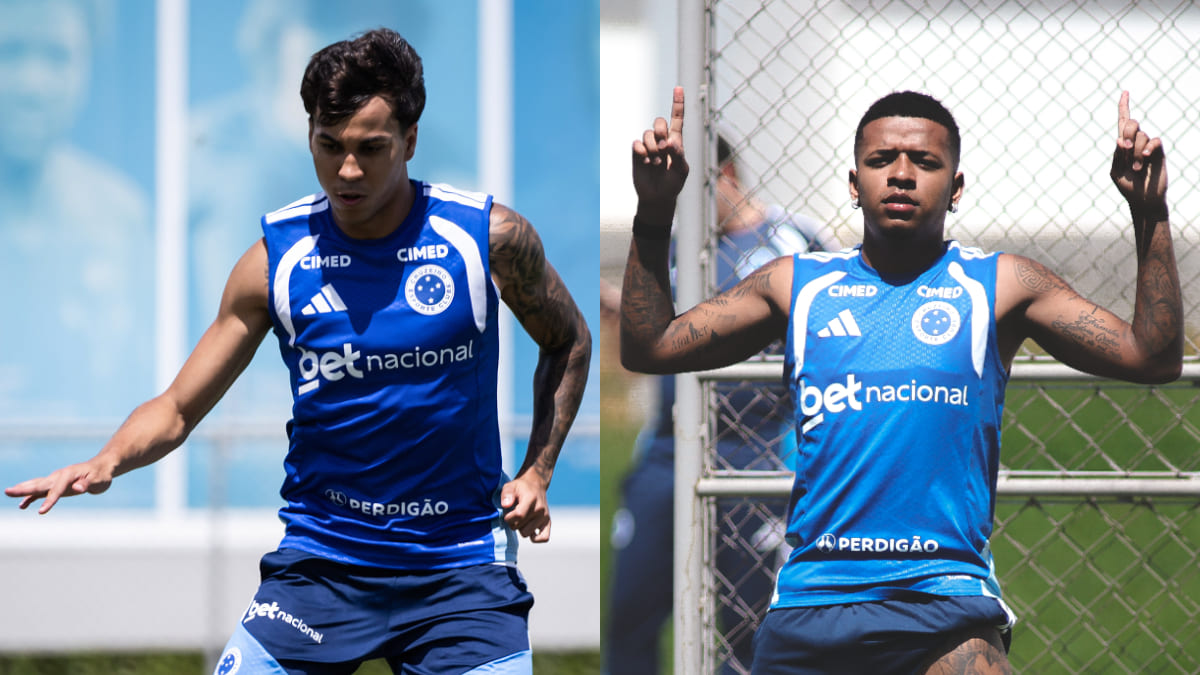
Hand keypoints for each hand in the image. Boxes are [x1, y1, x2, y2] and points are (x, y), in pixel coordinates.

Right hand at [4, 458, 114, 513]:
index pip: (57, 489)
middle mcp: (59, 476)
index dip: (49, 500)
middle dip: (24, 489)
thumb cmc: (101, 475)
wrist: (101, 468)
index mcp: (69, 474)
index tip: (41, 512)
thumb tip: (78, 488)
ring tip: (8, 493)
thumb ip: (87, 484)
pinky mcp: (56, 485)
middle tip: (7, 491)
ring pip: (36, 485)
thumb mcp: (99, 480)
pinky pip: (41, 491)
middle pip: (39, 484)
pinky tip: (22, 505)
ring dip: (23, 490)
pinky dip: (31, 497)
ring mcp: (56, 479)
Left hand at [500, 471, 551, 542]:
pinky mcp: (548, 522)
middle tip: (514, 514)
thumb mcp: (510, 486)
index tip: (507, 513)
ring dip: (521, 528)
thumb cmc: (520, 487)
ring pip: (526, 533)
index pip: (519, 515)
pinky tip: (530, 531)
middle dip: (513, 523)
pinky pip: (544, 538)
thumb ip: (506, 494)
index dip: (509, 517)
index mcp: (531, 499)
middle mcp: (540, 509)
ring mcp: (545, 517)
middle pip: (520, 527)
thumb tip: (506, 505)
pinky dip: (536, 538)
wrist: (535, 485)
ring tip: (521, 519)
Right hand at [632, 86, 689, 225]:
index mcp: (676, 141)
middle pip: (660, 122)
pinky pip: (637, 144)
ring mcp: (648, 146)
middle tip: (663, 149)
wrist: (657, 197)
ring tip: (656, 163)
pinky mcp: (637, 152)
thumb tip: (670, 142)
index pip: (677, 118)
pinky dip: (642, 153)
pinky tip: (646, 163)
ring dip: (652, 148)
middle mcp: (661, 140)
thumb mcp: (682, 171)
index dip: (677, 103)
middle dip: (661, 132)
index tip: (679, 88)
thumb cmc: (673, 183)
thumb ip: (679, 154)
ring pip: (647, 134)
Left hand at [1111, 91, 1167, 212]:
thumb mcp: (1116, 172)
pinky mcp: (1158, 151)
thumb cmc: (1127, 186)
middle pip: (1131, 123)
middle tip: (1125, 147)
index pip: (1122, 122)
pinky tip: (1145, 157)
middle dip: (1127, 132)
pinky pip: (1154, 140)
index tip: (1125, 92)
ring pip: (1141, 135)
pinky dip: (1147, 147)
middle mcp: (1135, 142)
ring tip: (1135, 168)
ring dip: (1135, 152)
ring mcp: (1148, 146)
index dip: (1124, 106)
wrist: (1143, 199)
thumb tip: (1119, 139)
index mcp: (1122, 145)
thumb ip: (1117, 155)